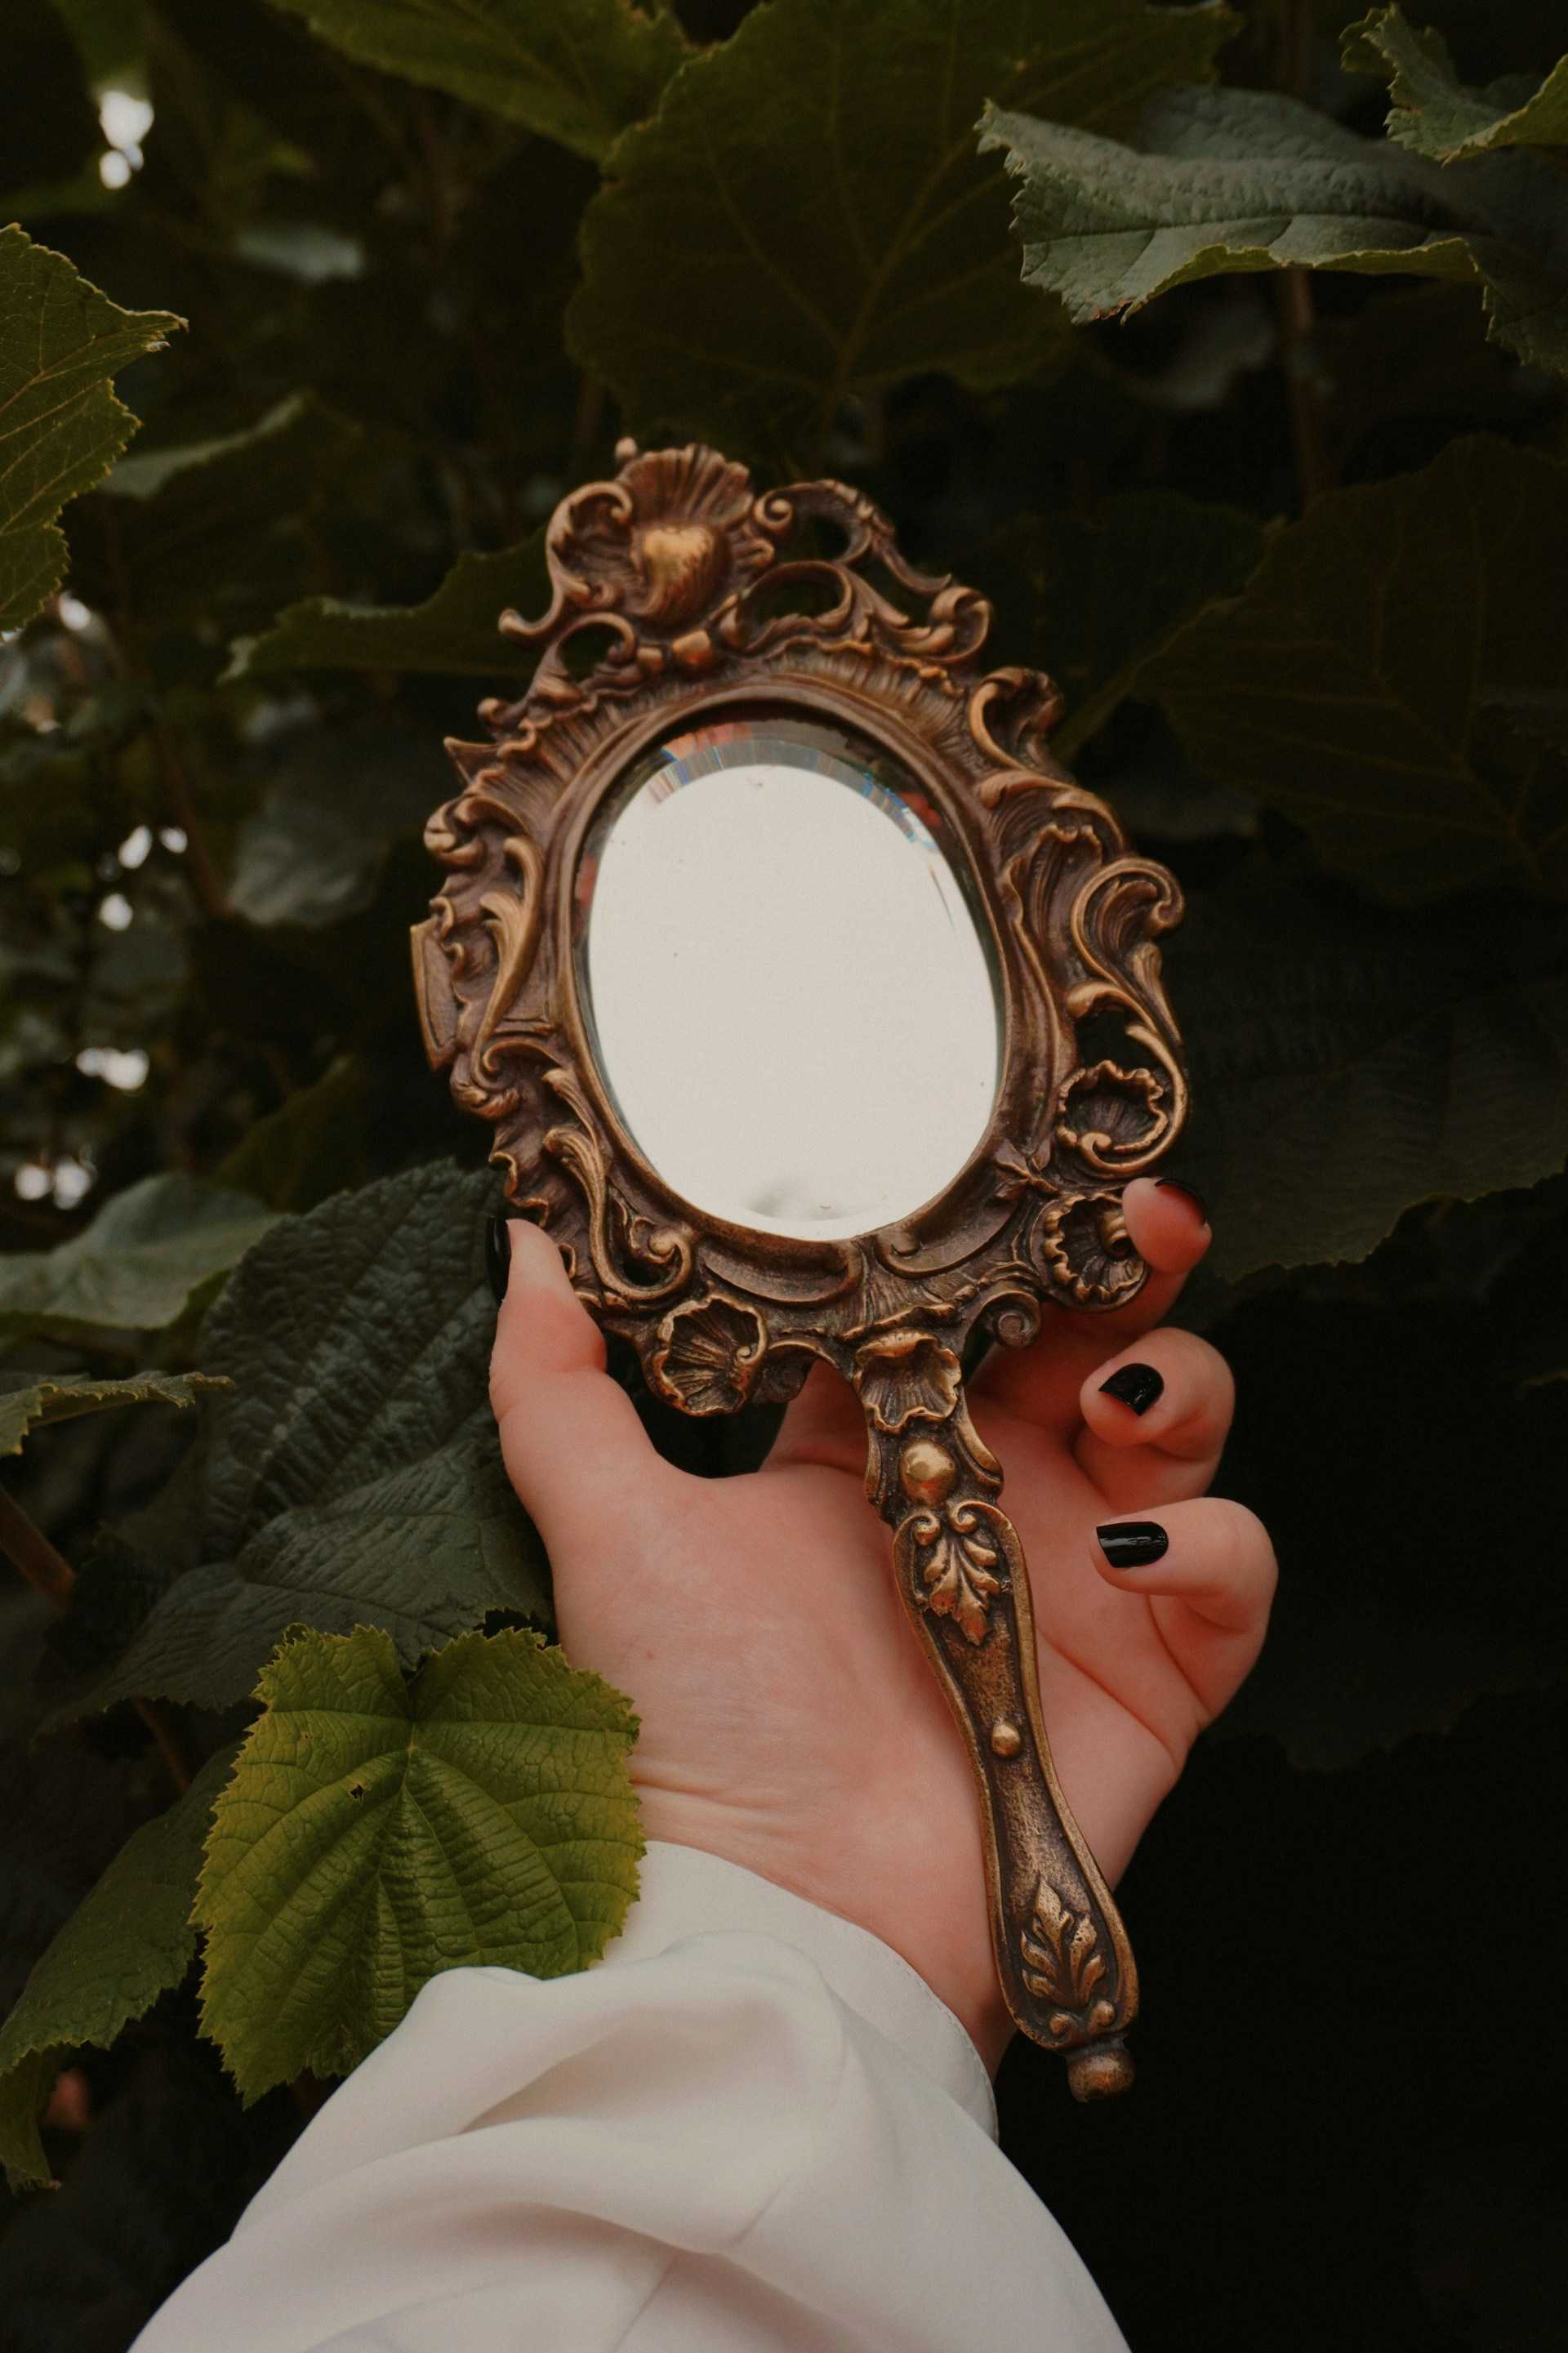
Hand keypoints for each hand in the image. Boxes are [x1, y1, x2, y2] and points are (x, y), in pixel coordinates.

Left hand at [490, 1180, 1274, 2069]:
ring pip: (1179, 1426)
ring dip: (1179, 1381)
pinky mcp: (1156, 1667)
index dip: (996, 1234)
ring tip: (1123, 1392)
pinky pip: (1230, 1565)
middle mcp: (987, 1498)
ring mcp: (1078, 1576)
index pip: (962, 1308)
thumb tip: (528, 1244)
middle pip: (1091, 1340)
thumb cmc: (690, 1727)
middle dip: (1125, 1268)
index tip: (1012, 1167)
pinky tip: (1134, 1543)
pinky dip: (1208, 1539)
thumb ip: (559, 1385)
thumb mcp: (610, 1528)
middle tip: (1136, 1219)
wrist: (783, 1912)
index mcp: (872, 1455)